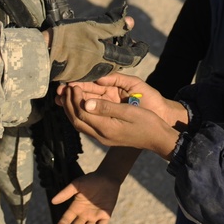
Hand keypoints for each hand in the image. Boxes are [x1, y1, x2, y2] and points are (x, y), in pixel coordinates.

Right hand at [48, 9, 147, 81]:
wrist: (42, 53)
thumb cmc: (69, 37)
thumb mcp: (93, 28)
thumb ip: (114, 26)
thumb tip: (131, 21)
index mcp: (106, 59)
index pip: (130, 58)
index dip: (138, 51)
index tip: (142, 45)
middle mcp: (99, 70)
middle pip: (117, 63)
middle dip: (123, 54)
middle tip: (127, 44)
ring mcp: (87, 74)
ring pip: (104, 67)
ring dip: (109, 59)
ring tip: (109, 47)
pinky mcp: (76, 75)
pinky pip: (91, 70)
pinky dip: (95, 62)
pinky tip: (93, 54)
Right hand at [51, 171, 121, 223]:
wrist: (107, 177)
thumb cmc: (91, 180)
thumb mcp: (77, 185)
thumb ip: (66, 193)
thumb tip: (53, 201)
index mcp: (76, 207)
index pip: (68, 217)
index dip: (64, 222)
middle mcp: (84, 213)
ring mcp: (95, 216)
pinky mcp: (105, 216)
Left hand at [58, 75, 179, 126]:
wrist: (158, 139)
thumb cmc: (148, 122)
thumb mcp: (129, 112)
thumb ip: (107, 108)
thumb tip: (86, 103)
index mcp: (106, 129)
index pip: (82, 113)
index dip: (74, 99)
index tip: (72, 85)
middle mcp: (101, 136)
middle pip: (76, 120)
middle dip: (68, 104)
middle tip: (64, 88)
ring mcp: (103, 138)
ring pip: (80, 124)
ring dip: (71, 110)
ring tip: (67, 95)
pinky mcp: (106, 137)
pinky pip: (86, 126)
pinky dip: (79, 114)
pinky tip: (79, 105)